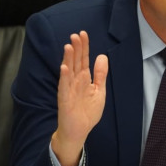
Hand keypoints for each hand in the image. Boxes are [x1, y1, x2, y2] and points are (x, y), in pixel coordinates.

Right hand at [52, 31, 107, 165]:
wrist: (79, 131)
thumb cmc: (87, 112)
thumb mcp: (99, 91)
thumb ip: (100, 74)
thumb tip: (102, 56)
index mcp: (84, 79)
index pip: (83, 59)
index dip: (84, 47)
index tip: (83, 34)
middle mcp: (75, 82)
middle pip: (76, 62)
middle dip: (76, 49)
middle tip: (76, 35)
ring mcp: (69, 90)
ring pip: (68, 71)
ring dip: (68, 59)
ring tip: (69, 46)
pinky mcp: (65, 100)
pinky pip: (64, 87)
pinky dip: (64, 78)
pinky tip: (64, 68)